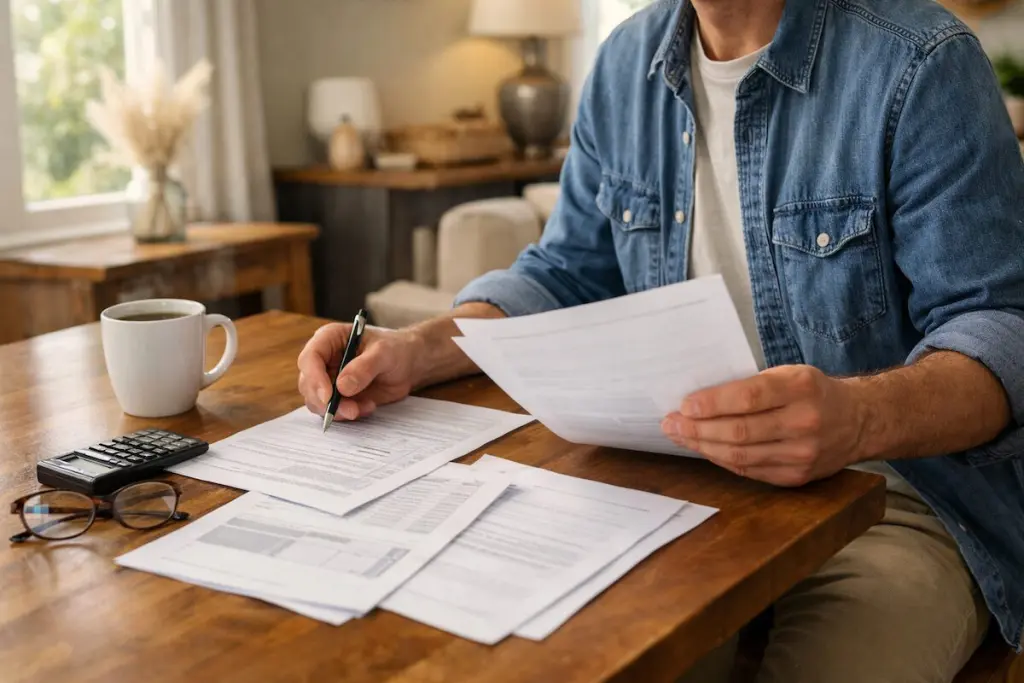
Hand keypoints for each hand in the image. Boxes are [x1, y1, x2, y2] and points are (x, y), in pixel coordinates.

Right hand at [297, 323, 422, 420]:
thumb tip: (342, 387)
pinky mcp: (337, 396)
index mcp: (329, 339)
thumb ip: (365, 367)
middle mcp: (323, 359)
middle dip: (327, 401)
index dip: (315, 378)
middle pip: (308, 384)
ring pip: (317, 401)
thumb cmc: (395, 349)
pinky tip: (368, 407)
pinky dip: (348, 414)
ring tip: (365, 407)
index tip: (328, 396)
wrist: (407, 364)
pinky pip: (332, 411)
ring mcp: (328, 379)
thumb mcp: (384, 353)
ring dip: (338, 410)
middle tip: (351, 410)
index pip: (310, 358)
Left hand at [660, 365, 870, 486]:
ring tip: (680, 437)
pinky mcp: (797, 477)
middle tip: (671, 424)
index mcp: (801, 388)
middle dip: (698, 429)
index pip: (748, 398)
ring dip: (703, 447)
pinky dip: (721, 460)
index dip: (712, 404)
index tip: (684, 405)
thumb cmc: (813, 392)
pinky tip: (705, 449)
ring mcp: (802, 454)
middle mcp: (805, 422)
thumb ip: (751, 385)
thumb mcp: (789, 374)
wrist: (859, 421)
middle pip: (739, 431)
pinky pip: (749, 471)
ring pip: (740, 455)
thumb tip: (699, 399)